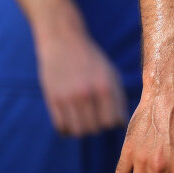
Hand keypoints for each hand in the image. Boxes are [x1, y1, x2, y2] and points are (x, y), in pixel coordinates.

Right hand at [34, 13, 127, 135]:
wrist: (63, 40)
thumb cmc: (91, 59)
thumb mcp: (111, 73)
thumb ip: (119, 98)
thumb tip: (121, 124)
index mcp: (105, 86)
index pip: (111, 122)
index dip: (111, 122)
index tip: (107, 115)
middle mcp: (86, 93)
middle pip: (94, 129)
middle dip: (96, 126)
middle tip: (93, 115)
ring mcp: (67, 97)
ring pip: (77, 131)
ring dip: (81, 128)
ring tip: (82, 118)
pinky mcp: (52, 99)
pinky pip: (61, 127)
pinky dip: (67, 128)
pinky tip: (70, 118)